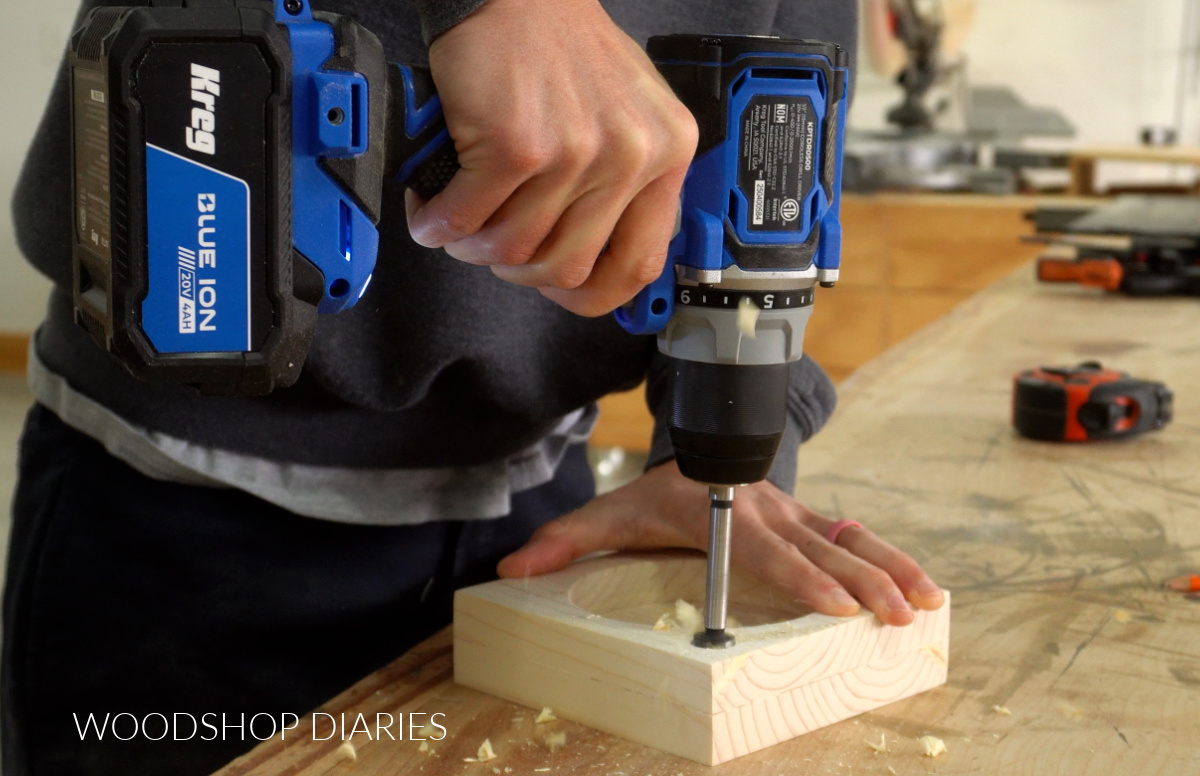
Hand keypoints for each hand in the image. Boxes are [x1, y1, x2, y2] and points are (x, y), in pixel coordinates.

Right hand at [405, 0, 697, 315]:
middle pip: (566, 268)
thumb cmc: (562, 49)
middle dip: (516, 269)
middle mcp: (631, 155)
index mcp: (666, 153)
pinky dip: (439, 223)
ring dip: (471, 247)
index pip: (640, 263)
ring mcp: (576, 152)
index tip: (563, 292)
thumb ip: (626, 185)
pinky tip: (432, 208)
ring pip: (513, 251)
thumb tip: (598, 257)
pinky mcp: (517, 145)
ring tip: (458, 223)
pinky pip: (469, 219)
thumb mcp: (628, 116)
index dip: (593, 293)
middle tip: (492, 247)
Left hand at [498, 461, 945, 626]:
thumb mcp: (608, 514)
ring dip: (891, 568)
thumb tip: (511, 567)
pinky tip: (924, 585)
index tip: (835, 604)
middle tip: (897, 615)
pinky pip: (857, 535)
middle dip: (864, 582)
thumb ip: (564, 540)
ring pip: (851, 539)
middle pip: (823, 549)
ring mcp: (796, 513)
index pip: (768, 551)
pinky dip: (892, 557)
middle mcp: (769, 513)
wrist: (695, 450)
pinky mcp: (812, 517)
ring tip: (928, 600)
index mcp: (725, 515)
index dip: (802, 577)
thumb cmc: (656, 494)